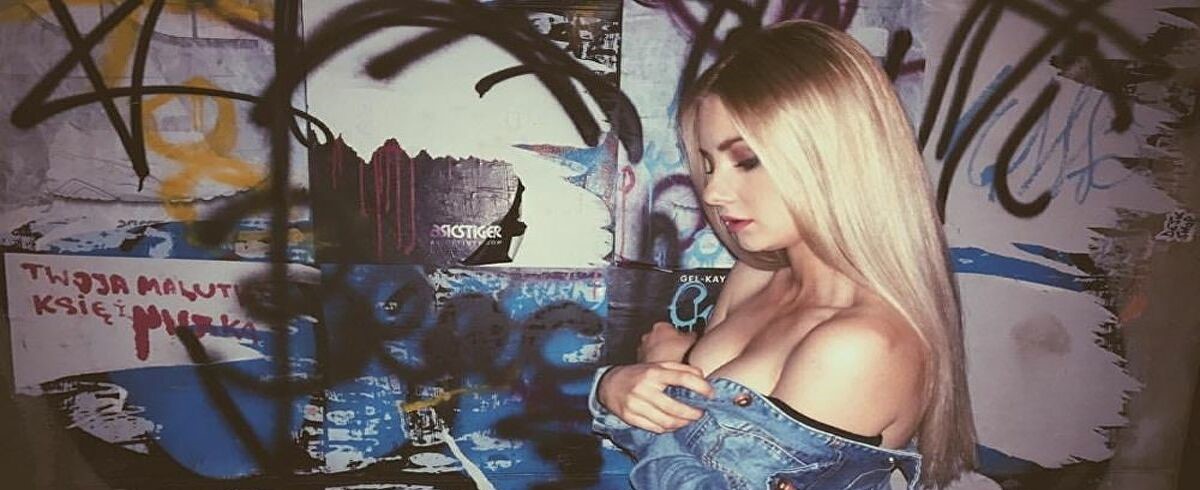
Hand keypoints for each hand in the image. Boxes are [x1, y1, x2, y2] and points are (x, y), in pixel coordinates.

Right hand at [597, 361, 713, 432]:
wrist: (608, 385)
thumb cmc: (639, 374)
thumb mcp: (657, 366)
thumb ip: (680, 369)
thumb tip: (702, 376)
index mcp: (653, 372)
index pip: (682, 378)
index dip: (700, 387)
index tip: (711, 394)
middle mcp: (644, 388)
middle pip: (675, 407)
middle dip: (693, 413)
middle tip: (701, 413)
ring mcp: (636, 404)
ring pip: (666, 421)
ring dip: (682, 423)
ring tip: (689, 420)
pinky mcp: (630, 417)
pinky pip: (655, 428)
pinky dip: (668, 429)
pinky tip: (673, 424)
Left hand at [638, 321, 697, 362]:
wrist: (661, 372)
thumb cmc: (672, 355)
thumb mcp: (691, 341)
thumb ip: (692, 335)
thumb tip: (694, 335)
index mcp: (661, 326)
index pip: (672, 326)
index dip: (680, 334)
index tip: (684, 339)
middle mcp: (649, 335)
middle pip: (662, 336)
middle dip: (669, 343)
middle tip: (679, 350)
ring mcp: (643, 348)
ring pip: (655, 348)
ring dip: (662, 352)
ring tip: (672, 360)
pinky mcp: (641, 360)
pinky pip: (651, 358)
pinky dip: (656, 361)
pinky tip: (665, 366)